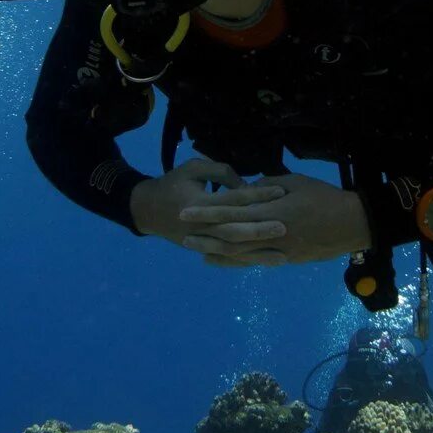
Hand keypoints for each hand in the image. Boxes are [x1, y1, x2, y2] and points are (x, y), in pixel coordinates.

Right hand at [130, 158, 288, 249]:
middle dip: (260, 229)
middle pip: (235, 230)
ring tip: (283, 256)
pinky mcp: (203, 249)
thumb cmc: (174, 184)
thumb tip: (245, 183)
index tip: (280, 191)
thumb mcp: (193, 168)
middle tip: (285, 226)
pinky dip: (246, 261)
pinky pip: (227, 258)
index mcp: (200, 203)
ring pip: (233, 250)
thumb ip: (219, 172)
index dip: (257, 195)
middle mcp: (202, 226)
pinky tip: (264, 263)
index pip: (233, 199)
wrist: (148, 210)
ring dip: (257, 254)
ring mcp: (202, 241)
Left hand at [177, 172, 372, 266]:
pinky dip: (234, 262)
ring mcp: (278, 250)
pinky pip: (254, 262)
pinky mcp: (285, 260)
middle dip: (205, 235)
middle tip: (182, 234)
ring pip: (240, 254)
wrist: (352, 224)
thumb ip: (268, 185)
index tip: (186, 211)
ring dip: (214, 252)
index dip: (207, 213)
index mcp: (273, 211)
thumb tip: (247, 188)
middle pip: (230, 237)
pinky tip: (219, 260)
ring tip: (195, 248)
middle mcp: (271, 234)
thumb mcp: (296, 181)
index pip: (233, 212)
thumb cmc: (325, 197)